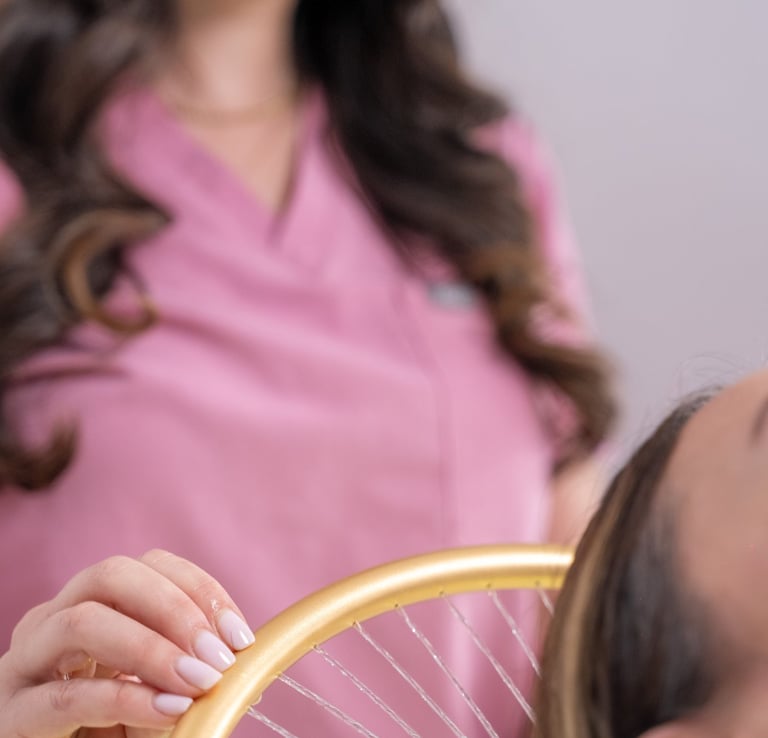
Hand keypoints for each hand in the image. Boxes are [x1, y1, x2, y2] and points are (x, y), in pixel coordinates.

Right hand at [0, 550, 255, 737]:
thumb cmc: (114, 732)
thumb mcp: (159, 690)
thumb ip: (191, 665)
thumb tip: (241, 651)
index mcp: (94, 606)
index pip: (149, 566)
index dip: (200, 591)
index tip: (240, 636)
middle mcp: (54, 621)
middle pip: (111, 574)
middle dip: (175, 608)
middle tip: (219, 656)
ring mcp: (25, 663)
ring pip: (81, 621)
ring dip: (152, 649)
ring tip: (199, 682)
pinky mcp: (10, 715)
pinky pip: (65, 695)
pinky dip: (125, 698)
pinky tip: (168, 710)